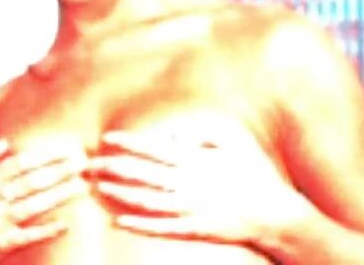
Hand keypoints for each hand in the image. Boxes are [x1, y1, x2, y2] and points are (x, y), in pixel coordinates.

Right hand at [0, 138, 87, 262]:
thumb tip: (5, 143)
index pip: (20, 162)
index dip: (45, 155)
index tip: (67, 148)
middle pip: (32, 181)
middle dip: (60, 171)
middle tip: (83, 164)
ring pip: (35, 205)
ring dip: (60, 195)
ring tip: (82, 186)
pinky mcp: (2, 243)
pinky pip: (29, 236)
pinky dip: (47, 231)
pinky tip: (66, 225)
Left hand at [87, 129, 309, 244]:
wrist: (274, 213)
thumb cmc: (253, 172)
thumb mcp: (233, 141)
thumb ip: (200, 134)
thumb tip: (172, 135)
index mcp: (196, 160)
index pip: (153, 148)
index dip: (128, 143)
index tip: (106, 138)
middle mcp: (188, 183)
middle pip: (142, 174)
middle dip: (113, 168)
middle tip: (89, 164)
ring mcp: (190, 209)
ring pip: (146, 201)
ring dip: (120, 195)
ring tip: (98, 188)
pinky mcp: (194, 229)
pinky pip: (161, 228)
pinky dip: (139, 225)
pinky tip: (119, 222)